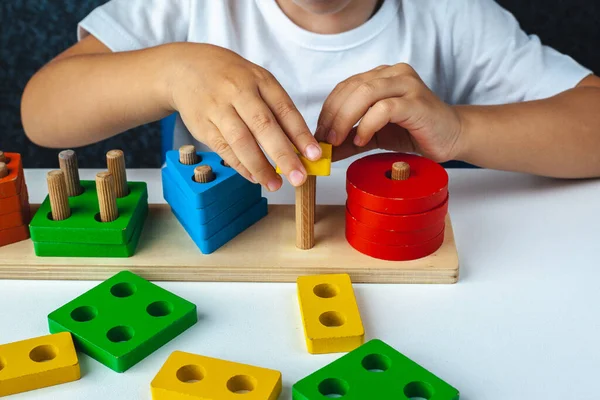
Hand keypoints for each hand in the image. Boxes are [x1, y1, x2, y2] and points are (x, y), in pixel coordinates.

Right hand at [167, 44, 321, 190]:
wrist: (186, 69)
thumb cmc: (231, 78)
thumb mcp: (257, 82)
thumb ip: (277, 110)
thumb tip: (300, 146)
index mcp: (260, 81)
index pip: (285, 110)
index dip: (301, 135)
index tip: (315, 155)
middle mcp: (239, 92)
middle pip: (264, 126)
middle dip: (284, 155)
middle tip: (299, 177)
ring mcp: (218, 108)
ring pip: (241, 141)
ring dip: (260, 166)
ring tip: (275, 184)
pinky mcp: (202, 125)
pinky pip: (224, 149)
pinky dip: (240, 166)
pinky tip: (254, 177)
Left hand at [314, 63, 462, 161]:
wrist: (452, 136)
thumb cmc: (414, 131)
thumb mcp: (374, 136)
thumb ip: (350, 140)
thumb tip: (324, 151)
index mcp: (380, 76)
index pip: (344, 87)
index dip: (327, 110)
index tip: (318, 134)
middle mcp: (392, 74)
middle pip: (350, 88)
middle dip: (332, 116)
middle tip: (324, 140)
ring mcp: (406, 84)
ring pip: (364, 93)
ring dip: (345, 119)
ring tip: (338, 141)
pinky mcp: (416, 101)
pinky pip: (384, 108)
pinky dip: (367, 125)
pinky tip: (362, 140)